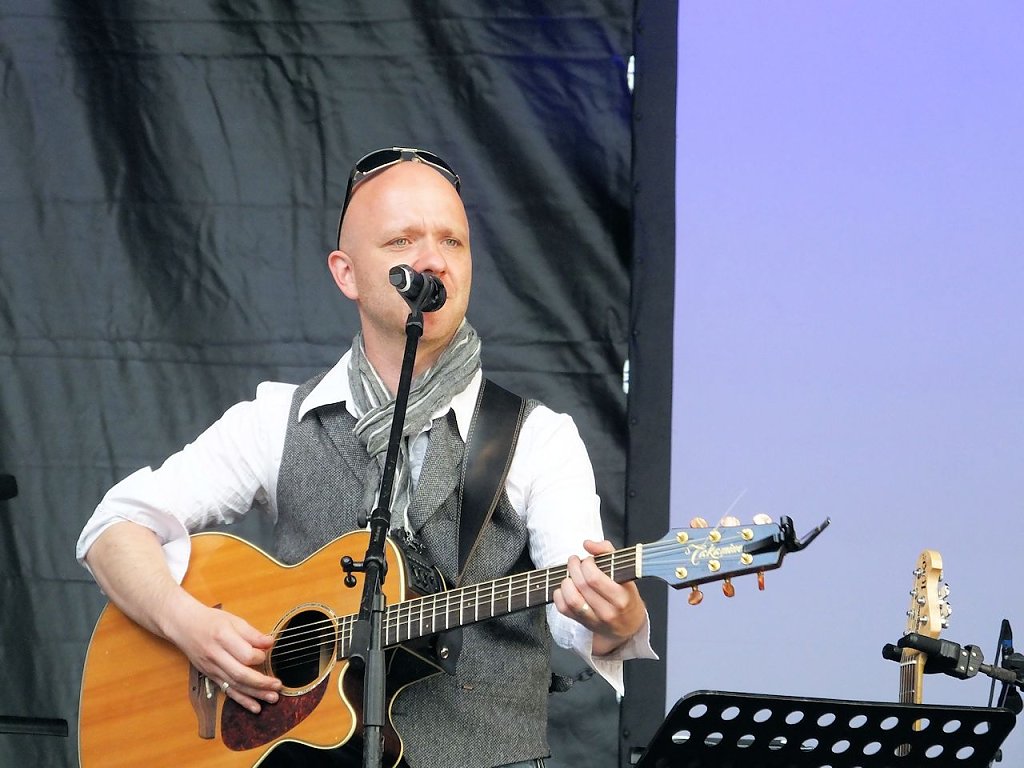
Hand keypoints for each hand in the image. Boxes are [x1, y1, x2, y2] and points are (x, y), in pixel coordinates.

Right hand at [161, 594, 281, 713]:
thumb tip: (270, 643)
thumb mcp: (233, 620)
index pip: (244, 654)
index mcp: (223, 637)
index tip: (267, 652)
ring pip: (235, 686)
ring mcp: (212, 668)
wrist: (184, 626)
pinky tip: (255, 707)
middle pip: (240, 675)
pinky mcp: (211, 676)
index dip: (259, 657)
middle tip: (278, 686)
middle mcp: (216, 656)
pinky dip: (242, 700)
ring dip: (255, 694)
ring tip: (273, 698)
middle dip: (262, 683)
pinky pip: (227, 691)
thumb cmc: (211, 621)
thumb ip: (252, 634)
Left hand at [553, 539, 646, 655]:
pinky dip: (559, 595)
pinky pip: (564, 609)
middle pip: (582, 585)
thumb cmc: (626, 594)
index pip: (595, 578)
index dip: (587, 564)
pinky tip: (565, 587)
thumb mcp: (624, 572)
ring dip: (565, 581)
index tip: (589, 560)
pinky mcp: (583, 624)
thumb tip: (587, 543)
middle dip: (574, 567)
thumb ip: (607, 551)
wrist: (629, 626)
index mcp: (621, 597)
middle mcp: (608, 611)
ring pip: (572, 599)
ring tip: (569, 574)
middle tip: (574, 560)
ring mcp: (595, 620)